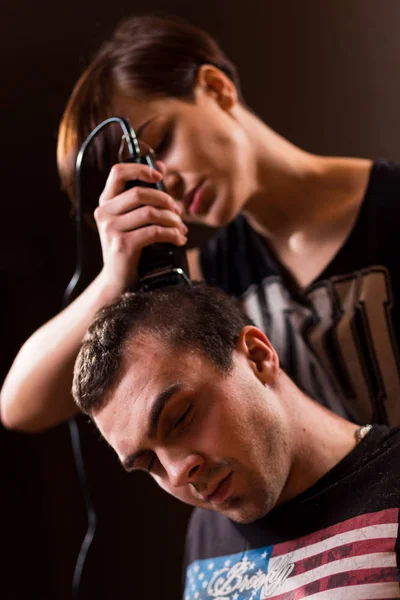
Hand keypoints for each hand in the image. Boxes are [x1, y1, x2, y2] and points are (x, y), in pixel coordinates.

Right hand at [94, 162, 186, 291]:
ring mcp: (111, 229)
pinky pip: (154, 232)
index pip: (117, 172)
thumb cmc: (129, 247)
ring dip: (172, 220)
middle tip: (179, 212)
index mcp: (105, 202)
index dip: (140, 169)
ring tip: (181, 228)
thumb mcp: (132, 219)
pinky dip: (171, 234)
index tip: (159, 176)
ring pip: (150, 213)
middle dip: (166, 200)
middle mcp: (104, 213)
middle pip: (140, 193)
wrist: (118, 281)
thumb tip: (160, 165)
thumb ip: (143, 195)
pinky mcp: (123, 245)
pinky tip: (178, 239)